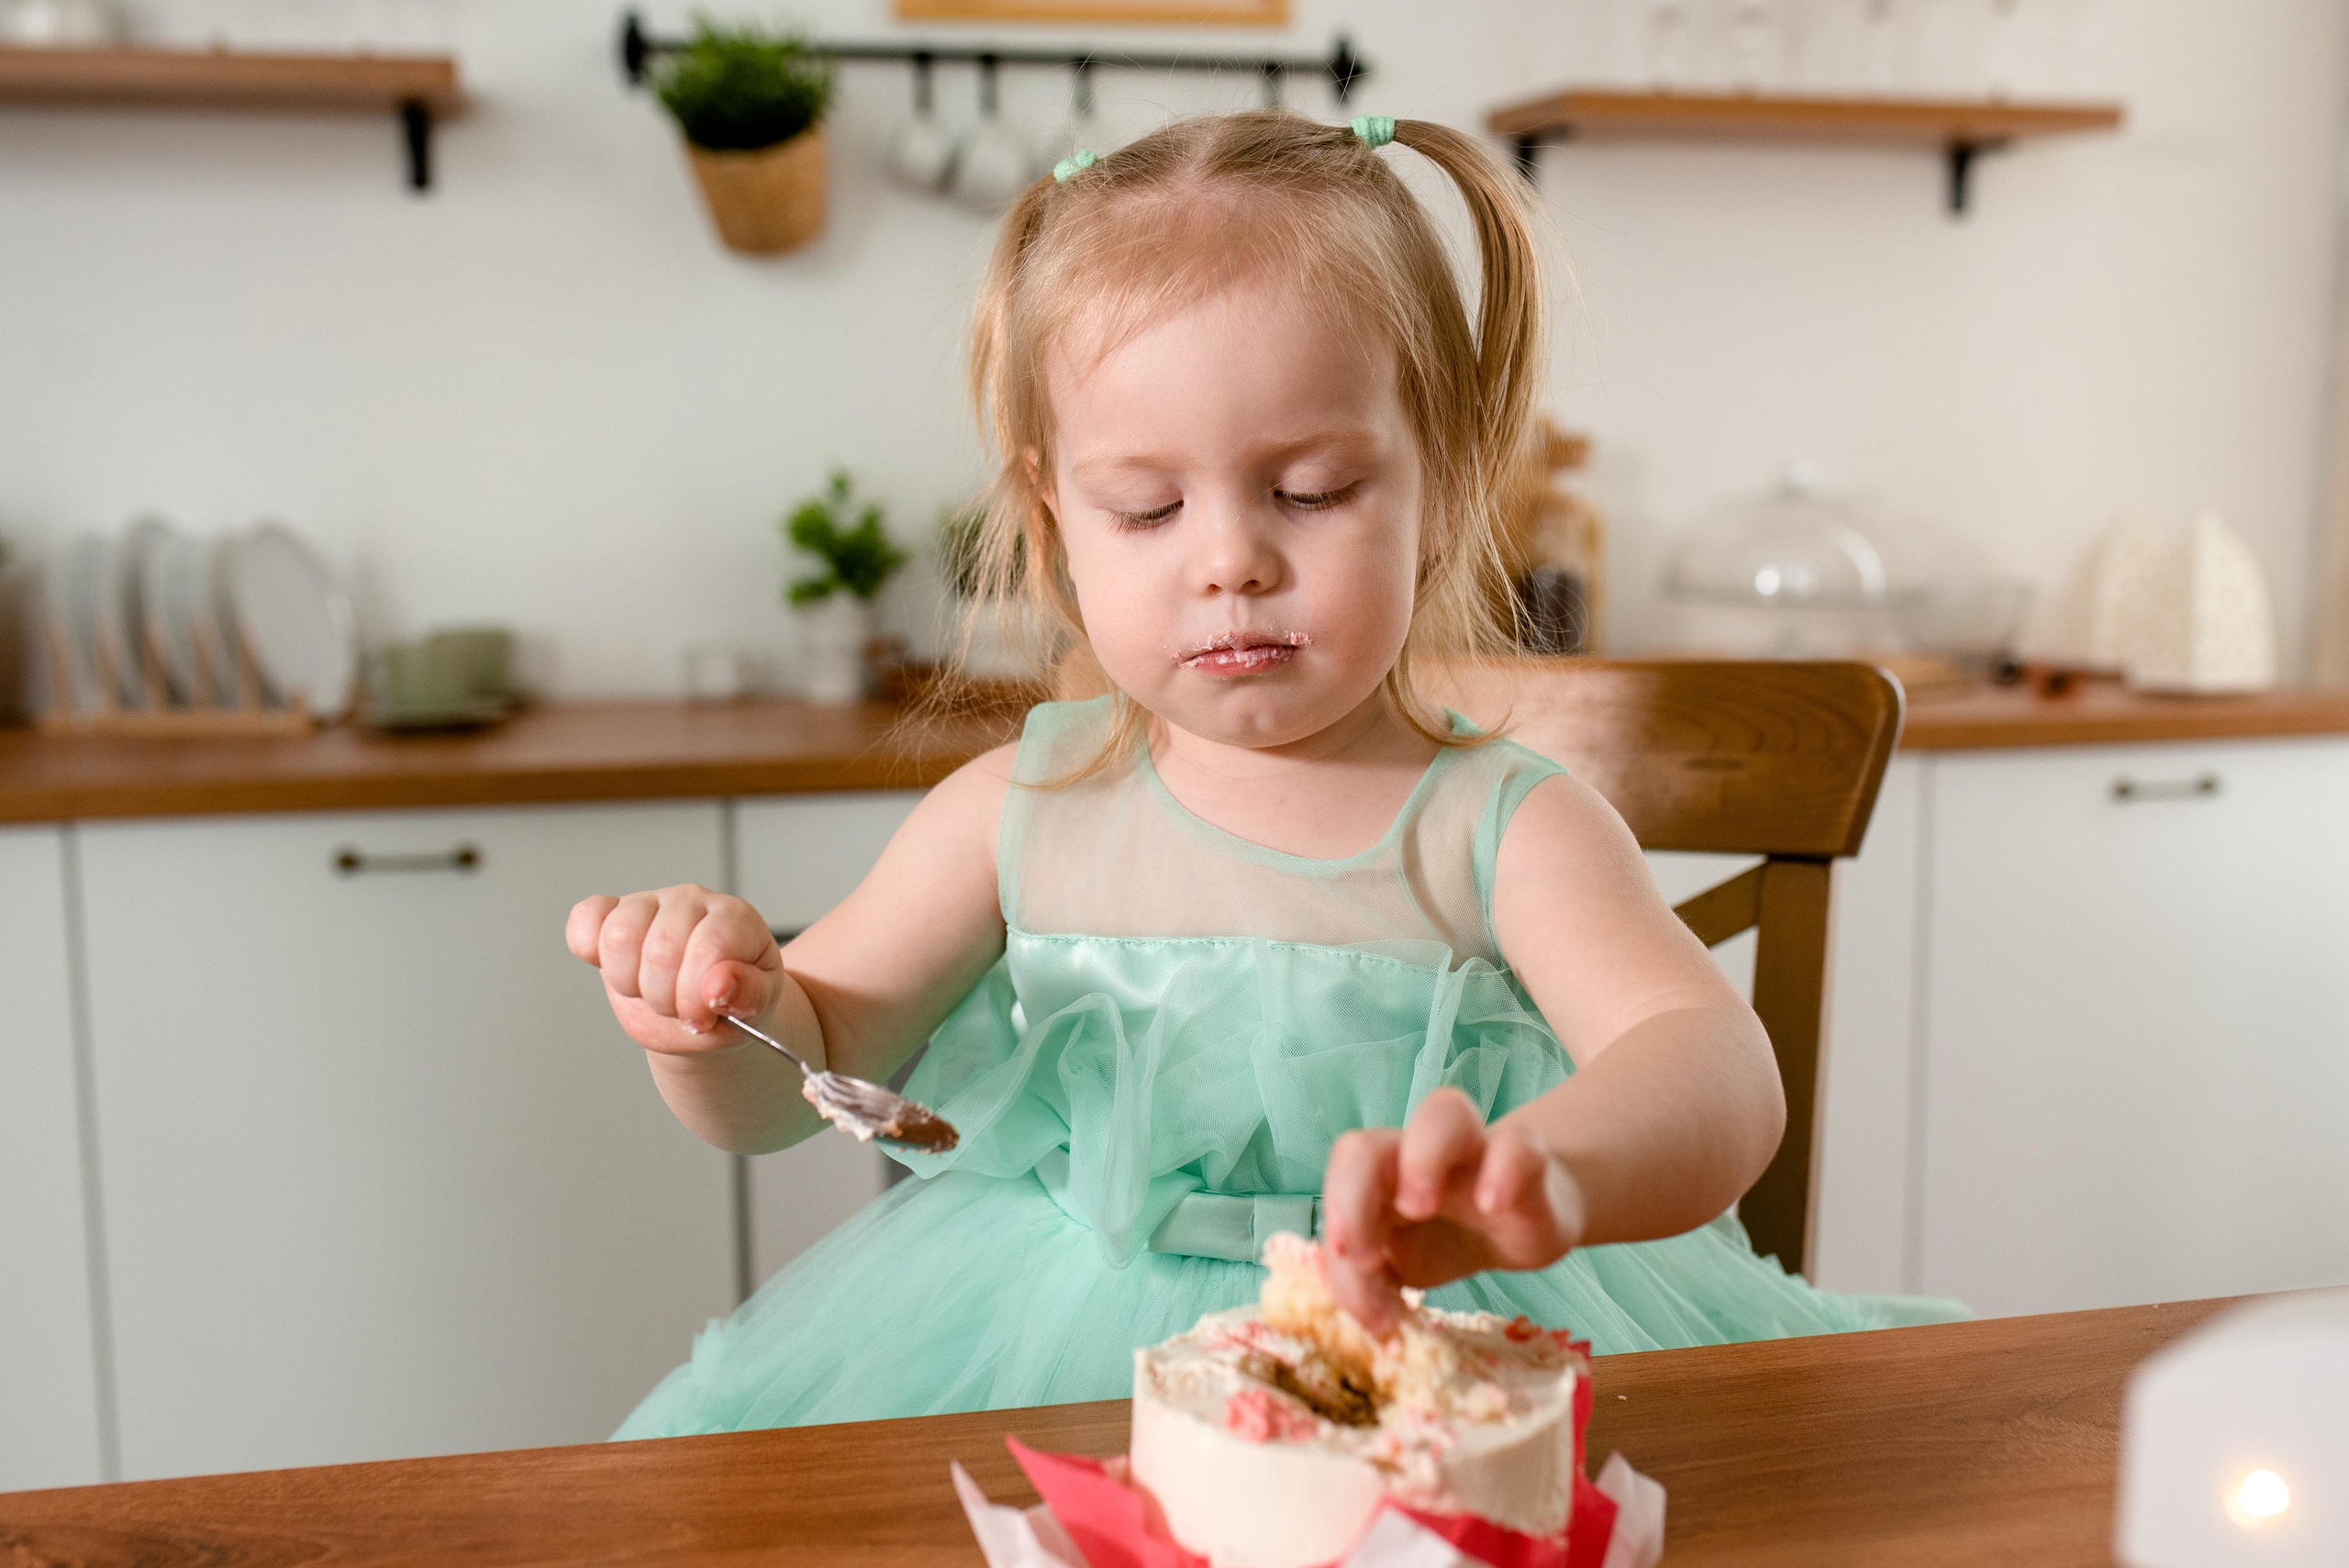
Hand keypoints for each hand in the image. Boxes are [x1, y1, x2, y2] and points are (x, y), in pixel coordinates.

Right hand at [566, 885, 783, 1055]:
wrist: (706, 1011)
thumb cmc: (733, 1001)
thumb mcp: (757, 1006)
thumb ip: (747, 994)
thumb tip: (720, 985)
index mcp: (735, 918)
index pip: (707, 948)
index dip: (697, 994)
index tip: (703, 1016)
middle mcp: (692, 901)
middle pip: (660, 950)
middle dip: (666, 998)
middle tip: (679, 1007)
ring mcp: (650, 903)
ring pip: (619, 937)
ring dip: (631, 983)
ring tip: (652, 992)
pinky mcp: (612, 914)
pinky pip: (586, 918)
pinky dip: (589, 948)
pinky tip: (616, 968)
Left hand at [1320, 1087, 1585, 1333]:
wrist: (1522, 1225)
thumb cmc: (1444, 1238)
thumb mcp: (1401, 1267)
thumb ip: (1370, 1285)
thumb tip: (1366, 1319)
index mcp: (1375, 1179)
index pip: (1336, 1181)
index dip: (1335, 1212)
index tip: (1351, 1264)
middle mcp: (1414, 1155)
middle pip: (1366, 1144)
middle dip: (1352, 1195)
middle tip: (1367, 1257)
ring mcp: (1472, 1151)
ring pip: (1443, 1112)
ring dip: (1421, 1159)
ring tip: (1420, 1209)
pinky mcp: (1526, 1161)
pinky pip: (1517, 1145)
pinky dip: (1502, 1170)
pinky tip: (1492, 1206)